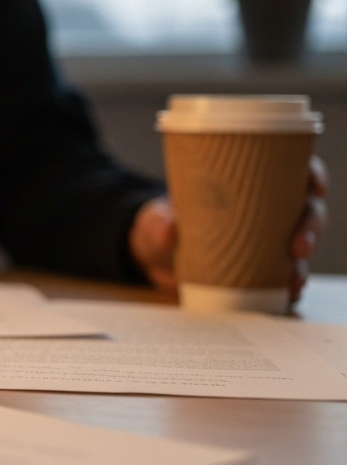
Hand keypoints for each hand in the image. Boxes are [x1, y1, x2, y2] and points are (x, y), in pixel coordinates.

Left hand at [130, 156, 329, 300]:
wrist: (152, 255)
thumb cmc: (163, 221)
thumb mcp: (155, 217)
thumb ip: (158, 222)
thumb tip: (168, 231)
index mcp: (249, 183)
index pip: (292, 171)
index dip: (311, 175)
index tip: (313, 185)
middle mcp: (265, 210)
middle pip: (306, 211)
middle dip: (310, 227)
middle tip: (297, 246)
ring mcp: (265, 240)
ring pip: (300, 246)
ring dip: (304, 263)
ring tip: (294, 278)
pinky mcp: (258, 268)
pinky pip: (284, 276)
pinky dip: (290, 285)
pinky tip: (288, 293)